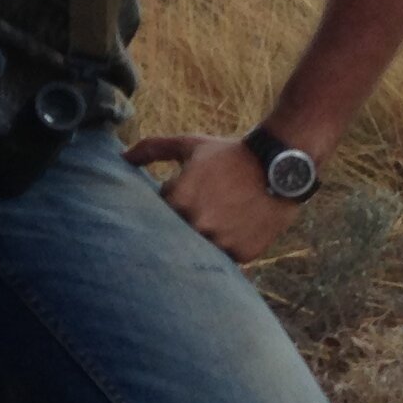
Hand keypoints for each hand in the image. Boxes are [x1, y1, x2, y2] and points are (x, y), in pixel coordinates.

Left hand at [124, 133, 301, 264]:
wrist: (281, 164)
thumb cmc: (230, 154)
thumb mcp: (190, 145)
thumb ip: (153, 149)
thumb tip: (122, 158)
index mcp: (178, 200)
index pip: (160, 214)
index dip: (174, 204)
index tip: (192, 194)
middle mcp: (197, 225)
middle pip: (180, 234)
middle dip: (189, 222)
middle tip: (209, 206)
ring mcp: (220, 242)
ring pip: (203, 248)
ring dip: (209, 236)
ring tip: (226, 215)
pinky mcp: (241, 254)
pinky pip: (227, 257)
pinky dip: (230, 245)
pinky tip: (241, 225)